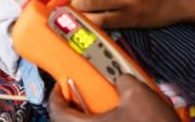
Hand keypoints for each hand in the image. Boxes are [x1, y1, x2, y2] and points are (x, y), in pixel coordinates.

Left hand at [48, 75, 177, 121]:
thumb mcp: (138, 94)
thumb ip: (123, 80)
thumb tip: (120, 77)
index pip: (57, 113)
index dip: (56, 97)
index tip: (61, 86)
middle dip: (74, 107)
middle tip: (82, 93)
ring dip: (91, 117)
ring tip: (104, 103)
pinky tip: (120, 115)